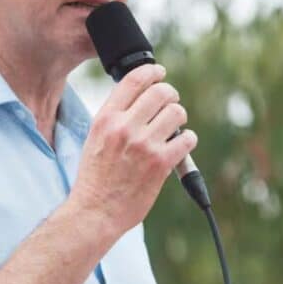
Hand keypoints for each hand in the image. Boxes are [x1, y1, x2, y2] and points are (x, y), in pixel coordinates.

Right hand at [69, 64, 197, 236]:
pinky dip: (188, 140)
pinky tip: (180, 146)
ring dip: (179, 118)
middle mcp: (124, 127)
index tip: (160, 73)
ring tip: (174, 128)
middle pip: (160, 92)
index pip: (134, 80)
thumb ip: (115, 117)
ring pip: (177, 113)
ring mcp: (144, 145)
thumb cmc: (95, 178)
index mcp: (106, 119)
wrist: (95, 212)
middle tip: (171, 104)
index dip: (152, 71)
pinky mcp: (160, 163)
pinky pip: (187, 139)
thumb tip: (139, 99)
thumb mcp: (95, 138)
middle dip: (170, 95)